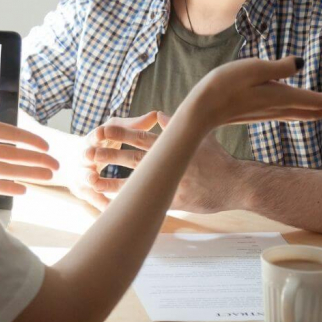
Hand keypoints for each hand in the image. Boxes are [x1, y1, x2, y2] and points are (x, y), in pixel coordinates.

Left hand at [0, 89, 59, 195]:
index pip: (11, 134)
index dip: (29, 139)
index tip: (46, 144)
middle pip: (15, 154)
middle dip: (36, 160)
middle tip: (57, 166)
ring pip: (8, 169)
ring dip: (29, 173)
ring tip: (49, 177)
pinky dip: (7, 186)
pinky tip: (24, 189)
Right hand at [56, 112, 157, 210]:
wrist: (74, 159)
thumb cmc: (101, 141)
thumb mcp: (114, 130)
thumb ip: (133, 125)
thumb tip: (156, 115)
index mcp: (91, 139)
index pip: (93, 135)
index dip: (97, 135)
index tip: (100, 133)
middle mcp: (83, 157)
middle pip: (85, 157)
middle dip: (88, 159)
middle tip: (91, 160)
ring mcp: (81, 175)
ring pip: (85, 180)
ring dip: (91, 183)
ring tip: (97, 185)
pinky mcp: (83, 190)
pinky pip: (93, 199)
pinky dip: (101, 203)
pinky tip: (112, 209)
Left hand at [89, 112, 241, 212]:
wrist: (236, 184)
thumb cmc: (219, 160)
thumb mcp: (201, 136)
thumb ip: (177, 126)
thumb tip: (160, 114)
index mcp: (172, 146)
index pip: (139, 136)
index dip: (118, 134)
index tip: (100, 130)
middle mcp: (168, 163)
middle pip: (130, 157)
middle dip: (107, 155)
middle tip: (85, 154)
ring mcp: (170, 183)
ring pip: (134, 181)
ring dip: (110, 180)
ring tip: (90, 180)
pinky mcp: (174, 202)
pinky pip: (147, 204)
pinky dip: (130, 205)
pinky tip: (113, 206)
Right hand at [180, 56, 321, 128]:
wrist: (202, 110)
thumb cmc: (224, 85)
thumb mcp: (253, 68)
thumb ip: (278, 67)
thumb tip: (300, 64)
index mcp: (280, 97)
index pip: (314, 100)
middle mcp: (277, 108)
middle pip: (312, 112)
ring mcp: (268, 114)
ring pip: (302, 115)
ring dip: (320, 112)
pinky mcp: (259, 114)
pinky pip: (290, 114)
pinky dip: (304, 112)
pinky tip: (300, 110)